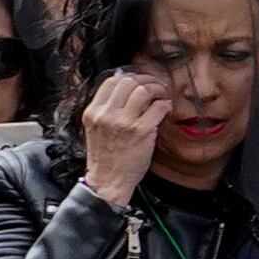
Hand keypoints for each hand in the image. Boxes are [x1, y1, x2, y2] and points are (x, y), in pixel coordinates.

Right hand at [78, 68, 170, 202]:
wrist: (107, 182)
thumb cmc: (106, 157)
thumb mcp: (96, 129)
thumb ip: (107, 110)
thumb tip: (127, 87)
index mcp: (92, 113)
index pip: (111, 81)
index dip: (130, 76)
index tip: (141, 81)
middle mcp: (105, 115)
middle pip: (128, 81)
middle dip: (146, 80)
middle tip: (156, 86)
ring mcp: (123, 123)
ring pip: (143, 90)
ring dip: (158, 89)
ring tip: (162, 96)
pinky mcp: (141, 131)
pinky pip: (158, 107)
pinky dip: (165, 104)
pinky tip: (165, 109)